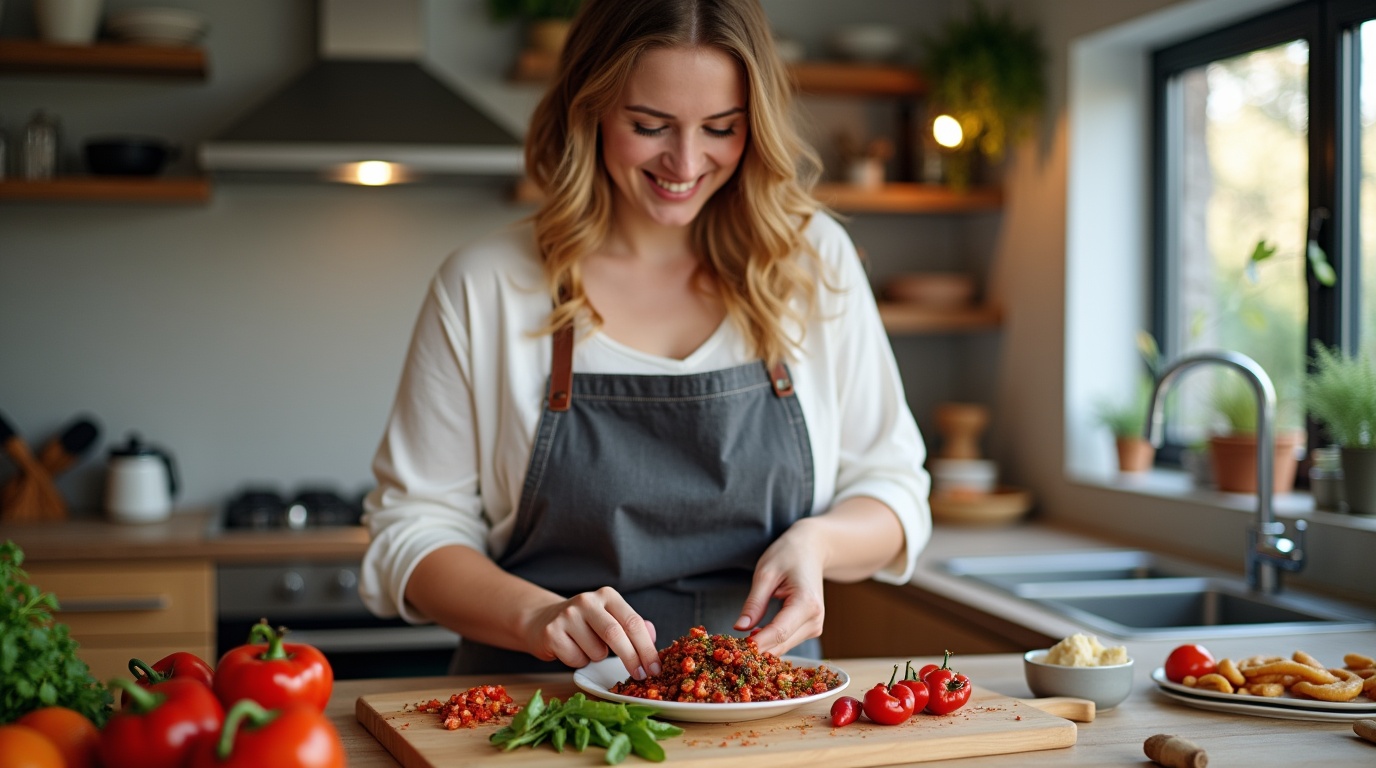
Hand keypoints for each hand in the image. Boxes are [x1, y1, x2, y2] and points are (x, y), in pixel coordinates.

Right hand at [523, 586, 660, 679]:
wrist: (542, 621)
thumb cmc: (584, 624)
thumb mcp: (610, 618)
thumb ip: (632, 626)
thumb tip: (652, 636)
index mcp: (607, 595)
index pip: (633, 622)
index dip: (646, 648)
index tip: (655, 668)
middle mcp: (587, 601)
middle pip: (616, 635)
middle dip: (632, 659)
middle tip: (641, 676)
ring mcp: (567, 616)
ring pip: (596, 652)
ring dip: (598, 658)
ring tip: (588, 647)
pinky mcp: (551, 633)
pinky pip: (577, 660)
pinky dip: (580, 662)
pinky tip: (572, 649)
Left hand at [734, 521, 825, 656]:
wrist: (812, 550)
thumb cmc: (788, 555)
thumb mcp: (765, 574)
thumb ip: (754, 603)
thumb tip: (739, 628)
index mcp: (806, 604)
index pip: (778, 632)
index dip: (756, 644)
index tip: (733, 651)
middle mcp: (815, 619)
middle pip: (781, 644)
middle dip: (756, 649)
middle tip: (728, 650)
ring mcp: (815, 626)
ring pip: (784, 646)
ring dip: (762, 647)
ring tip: (737, 644)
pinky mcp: (810, 629)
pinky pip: (787, 641)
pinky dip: (770, 642)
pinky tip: (753, 637)